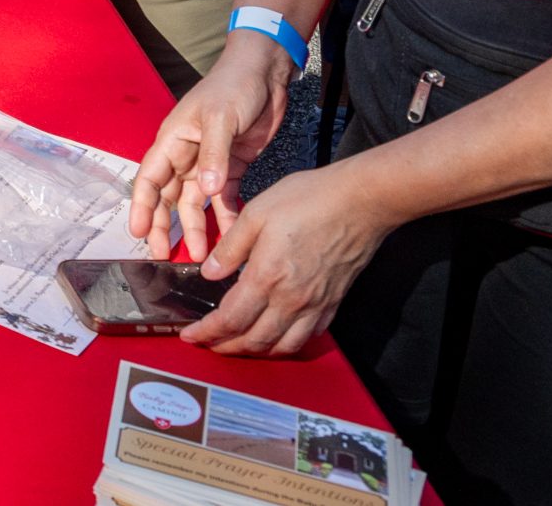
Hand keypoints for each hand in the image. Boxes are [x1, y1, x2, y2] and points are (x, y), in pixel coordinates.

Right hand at [128, 36, 293, 261]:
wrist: (264, 73)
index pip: (149, 178)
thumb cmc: (233, 86)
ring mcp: (208, 163)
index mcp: (173, 140)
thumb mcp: (220, 117)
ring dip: (196, 228)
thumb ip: (214, 155)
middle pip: (168, 197)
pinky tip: (230, 238)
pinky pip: (224, 199)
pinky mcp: (231, 167)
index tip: (139, 233)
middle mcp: (186, 155)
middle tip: (165, 256)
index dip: (142, 207)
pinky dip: (225, 218)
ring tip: (202, 257)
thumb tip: (207, 192)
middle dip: (165, 226)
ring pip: (195, 203)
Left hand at [178, 163, 394, 355]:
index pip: (230, 319)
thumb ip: (230, 247)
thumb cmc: (310, 200)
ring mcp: (315, 304)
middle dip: (225, 347)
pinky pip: (308, 336)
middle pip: (254, 340)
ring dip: (256, 351)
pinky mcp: (333, 302)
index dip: (206, 332)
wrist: (362, 201)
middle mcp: (292, 299)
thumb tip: (209, 271)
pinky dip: (287, 343)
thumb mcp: (257, 212)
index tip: (190, 334)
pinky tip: (277, 334)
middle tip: (208, 342)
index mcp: (267, 276)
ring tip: (238, 344)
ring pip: (282, 345)